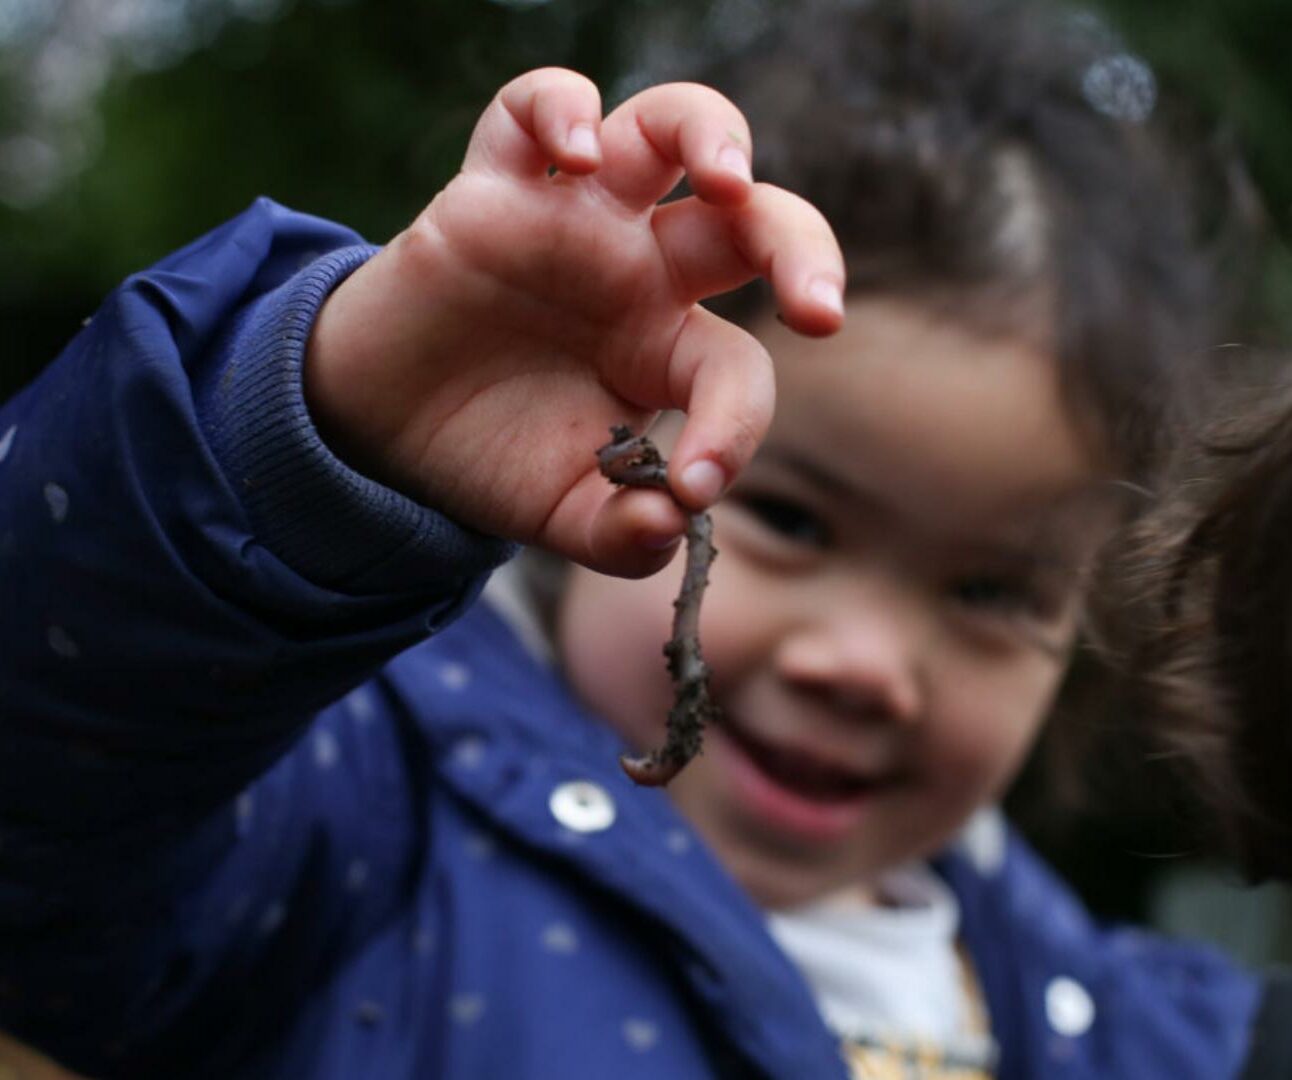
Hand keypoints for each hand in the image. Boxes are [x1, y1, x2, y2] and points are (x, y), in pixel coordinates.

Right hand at [305, 67, 843, 576]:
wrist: (384, 424)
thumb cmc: (489, 455)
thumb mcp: (561, 516)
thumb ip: (621, 535)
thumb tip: (674, 521)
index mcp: (668, 351)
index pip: (738, 367)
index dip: (736, 425)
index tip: (698, 485)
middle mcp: (638, 273)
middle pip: (750, 221)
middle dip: (800, 248)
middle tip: (816, 311)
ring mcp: (573, 221)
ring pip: (664, 131)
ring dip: (709, 136)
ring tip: (727, 181)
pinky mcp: (493, 190)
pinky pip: (530, 110)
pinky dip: (559, 106)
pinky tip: (574, 150)